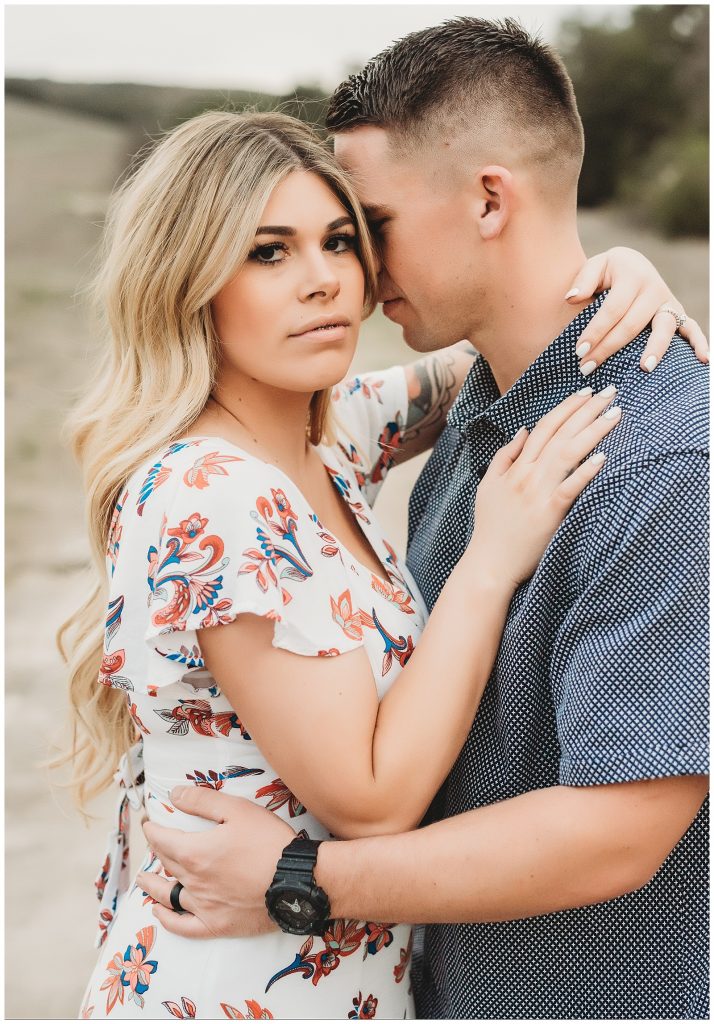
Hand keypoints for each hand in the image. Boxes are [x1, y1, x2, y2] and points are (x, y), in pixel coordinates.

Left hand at [139, 787, 293, 938]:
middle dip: (155, 851)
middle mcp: (193, 881)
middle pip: (165, 864)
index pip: (162, 839)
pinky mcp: (217, 924)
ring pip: (169, 895)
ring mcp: (204, 906)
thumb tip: (174, 795)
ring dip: (153, 885)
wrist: (297, 880)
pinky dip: (168, 920)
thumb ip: (202, 801)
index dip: (152, 830)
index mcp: (195, 852)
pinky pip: (183, 926)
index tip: (148, 823)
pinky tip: (160, 914)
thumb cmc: (269, 841)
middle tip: (152, 843)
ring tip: (144, 880)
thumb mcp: (238, 810)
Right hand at [469, 386, 619, 586]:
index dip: (566, 407)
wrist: (490, 562)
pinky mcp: (550, 513)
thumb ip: (505, 456)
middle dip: (586, 409)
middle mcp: (528, 475)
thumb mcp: (488, 485)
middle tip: (611, 392)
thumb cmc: (490, 527)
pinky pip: (570, 487)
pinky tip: (603, 456)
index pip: (544, 427)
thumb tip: (523, 431)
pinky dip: (586, 471)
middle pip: (560, 433)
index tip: (586, 392)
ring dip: (593, 430)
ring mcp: (538, 493)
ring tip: (615, 414)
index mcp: (516, 467)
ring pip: (568, 453)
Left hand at [566, 247, 708, 373]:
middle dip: (609, 348)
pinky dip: (700, 343)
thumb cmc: (609, 272)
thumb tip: (572, 299)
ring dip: (655, 349)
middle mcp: (654, 288)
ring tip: (644, 368)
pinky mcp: (678, 313)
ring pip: (664, 327)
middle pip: (633, 324)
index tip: (579, 351)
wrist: (631, 265)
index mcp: (633, 276)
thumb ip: (583, 280)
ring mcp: (669, 302)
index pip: (612, 309)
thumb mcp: (595, 267)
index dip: (596, 331)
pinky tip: (703, 360)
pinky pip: (692, 328)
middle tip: (588, 367)